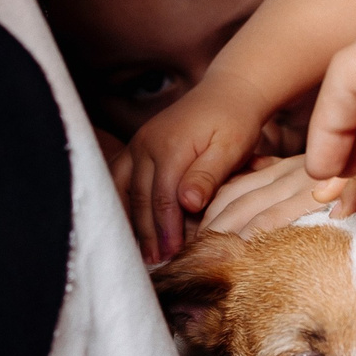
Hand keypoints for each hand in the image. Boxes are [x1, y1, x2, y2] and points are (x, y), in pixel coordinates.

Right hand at [113, 77, 276, 261]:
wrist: (228, 93)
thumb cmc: (235, 123)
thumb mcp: (230, 148)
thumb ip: (207, 175)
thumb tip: (187, 203)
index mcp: (169, 146)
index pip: (162, 197)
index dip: (167, 229)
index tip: (174, 254)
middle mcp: (146, 144)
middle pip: (140, 197)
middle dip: (148, 232)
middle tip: (157, 262)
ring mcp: (137, 144)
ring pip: (124, 190)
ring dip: (131, 221)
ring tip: (142, 251)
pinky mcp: (136, 146)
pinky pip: (120, 179)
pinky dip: (124, 203)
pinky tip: (130, 225)